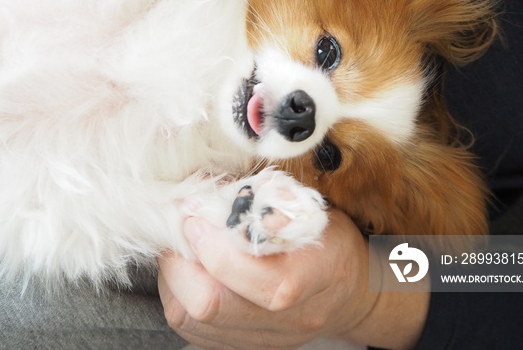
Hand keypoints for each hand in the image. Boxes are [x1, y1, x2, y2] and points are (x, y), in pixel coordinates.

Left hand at [157, 209, 429, 349]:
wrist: (348, 292)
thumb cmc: (326, 239)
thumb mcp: (309, 208)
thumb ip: (265, 200)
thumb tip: (210, 188)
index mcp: (317, 275)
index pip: (262, 280)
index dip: (217, 247)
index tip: (195, 213)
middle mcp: (288, 319)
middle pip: (211, 306)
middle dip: (180, 259)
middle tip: (178, 226)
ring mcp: (261, 339)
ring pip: (190, 319)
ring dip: (174, 274)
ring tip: (182, 244)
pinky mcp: (237, 345)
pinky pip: (188, 325)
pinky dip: (178, 292)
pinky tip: (189, 267)